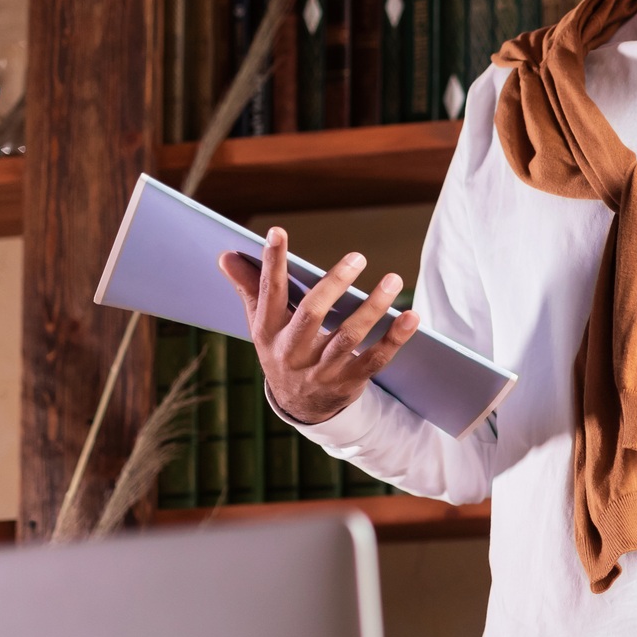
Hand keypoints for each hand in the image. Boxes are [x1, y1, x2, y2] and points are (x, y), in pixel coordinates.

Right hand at [217, 227, 420, 425]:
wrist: (299, 405)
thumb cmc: (282, 350)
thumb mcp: (263, 324)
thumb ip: (250, 288)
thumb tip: (225, 255)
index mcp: (268, 331)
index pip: (269, 293)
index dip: (272, 263)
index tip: (277, 232)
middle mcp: (292, 351)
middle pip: (312, 315)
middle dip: (334, 285)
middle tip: (357, 257)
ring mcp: (321, 369)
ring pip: (349, 337)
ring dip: (373, 308)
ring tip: (393, 280)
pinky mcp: (348, 382)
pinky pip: (375, 359)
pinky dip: (395, 338)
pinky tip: (410, 317)